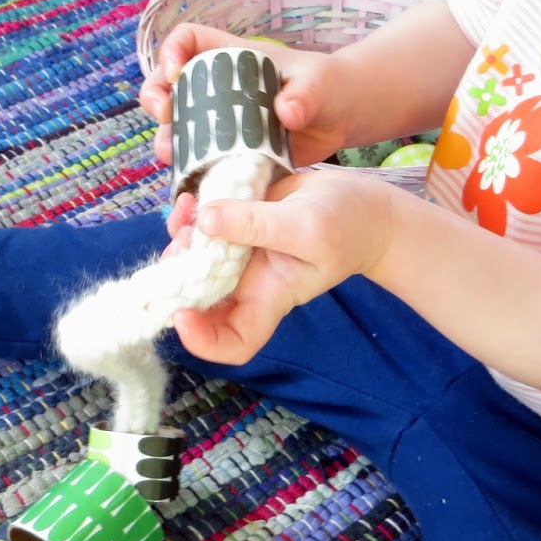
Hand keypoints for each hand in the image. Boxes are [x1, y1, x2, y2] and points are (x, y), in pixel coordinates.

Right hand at [138, 24, 355, 168]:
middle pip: (169, 84)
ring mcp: (220, 120)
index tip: (176, 72)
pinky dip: (190, 168)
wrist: (339, 118)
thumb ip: (305, 93)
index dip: (172, 50)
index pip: (189, 40)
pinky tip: (189, 179)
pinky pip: (199, 158)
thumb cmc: (327, 86)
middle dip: (156, 96)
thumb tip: (287, 111)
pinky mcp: (229, 150)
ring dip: (167, 138)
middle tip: (164, 113)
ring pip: (178, 126)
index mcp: (233, 58)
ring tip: (169, 153)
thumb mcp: (319, 84)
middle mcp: (218, 87)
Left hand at [165, 168, 394, 364]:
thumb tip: (206, 220)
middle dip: (178, 277)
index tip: (182, 314)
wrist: (362, 205)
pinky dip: (190, 215)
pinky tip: (191, 198)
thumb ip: (258, 224)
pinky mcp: (238, 225)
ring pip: (193, 260)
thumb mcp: (307, 227)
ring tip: (185, 212)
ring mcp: (240, 254)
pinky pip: (202, 228)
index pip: (235, 342)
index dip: (204, 340)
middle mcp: (248, 282)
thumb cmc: (346, 228)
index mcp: (269, 297)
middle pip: (200, 300)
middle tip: (179, 245)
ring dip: (180, 240)